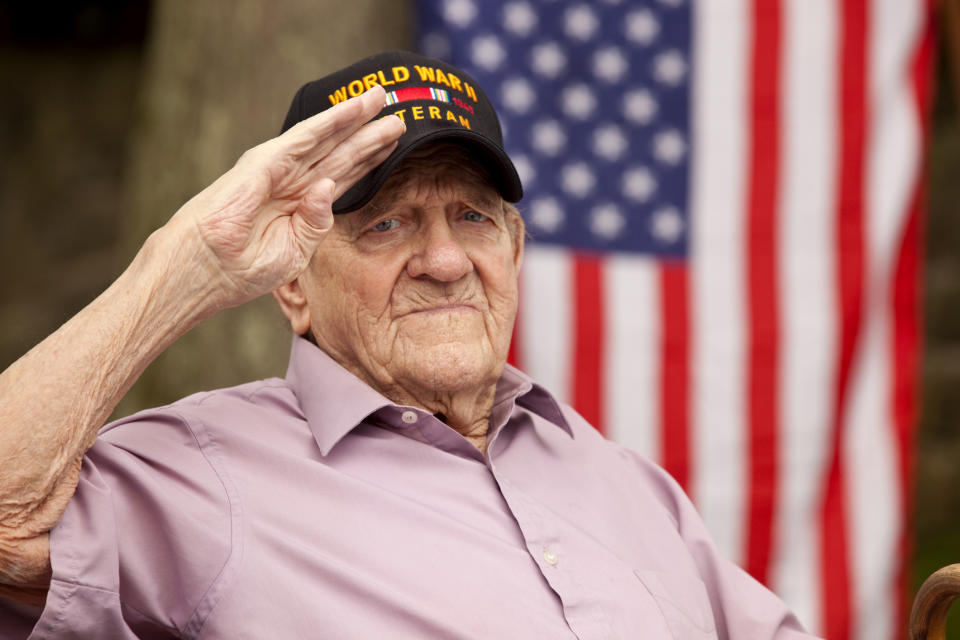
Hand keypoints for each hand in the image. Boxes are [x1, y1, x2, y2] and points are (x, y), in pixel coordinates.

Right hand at [164, 85, 402, 308]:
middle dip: (369, 134)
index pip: (343, 177)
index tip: (396, 146)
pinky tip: (351, 110)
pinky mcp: (264, 162)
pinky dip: (328, 121)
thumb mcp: (294, 252)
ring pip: (326, 138)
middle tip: (400, 116)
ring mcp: (278, 170)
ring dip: (354, 118)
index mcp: (301, 206)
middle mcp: (292, 183)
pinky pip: (303, 137)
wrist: (204, 271)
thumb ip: (317, 223)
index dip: (369, 160)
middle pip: (340, 153)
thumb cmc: (241, 269)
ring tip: (380, 97)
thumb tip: (330, 187)